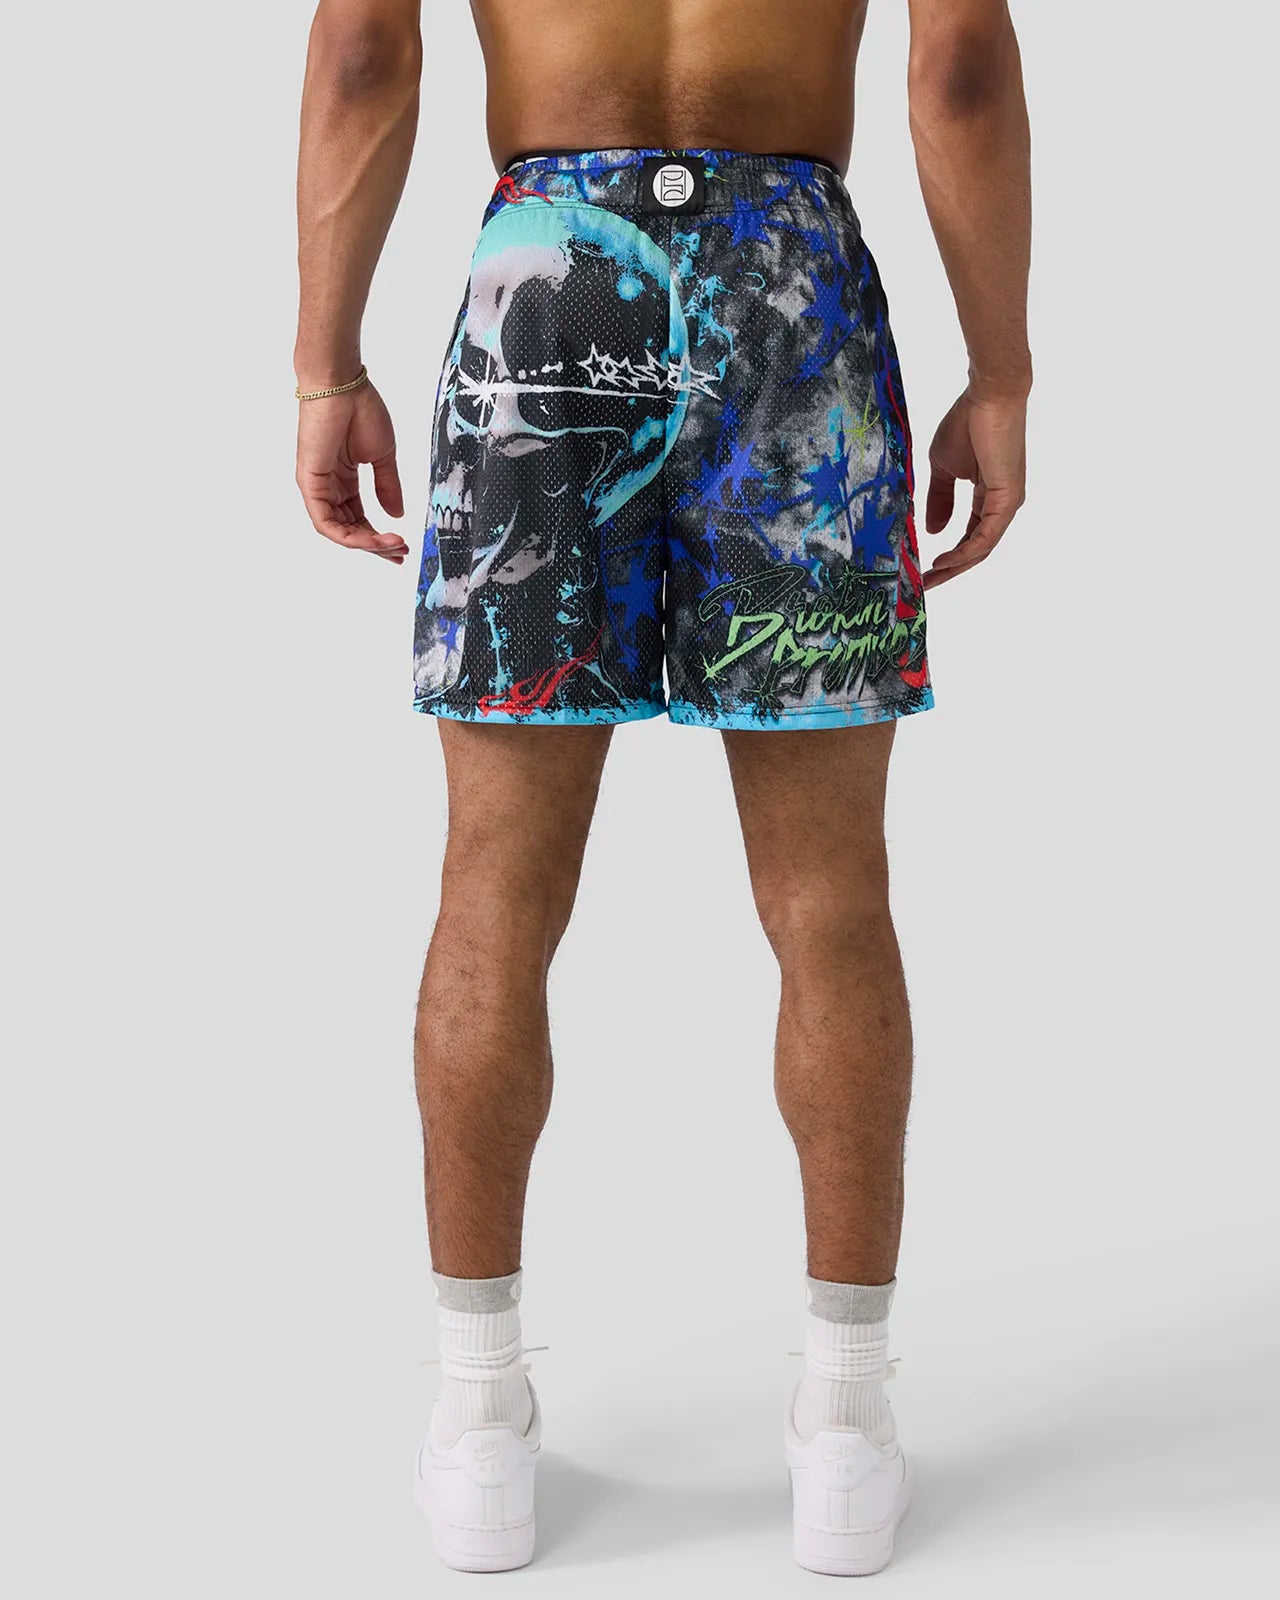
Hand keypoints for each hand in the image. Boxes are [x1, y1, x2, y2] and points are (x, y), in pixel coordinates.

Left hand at [295, 381, 409, 563]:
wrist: (342, 386)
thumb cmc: (361, 410)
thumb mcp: (382, 457)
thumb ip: (388, 487)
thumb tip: (397, 514)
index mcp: (343, 480)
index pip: (359, 519)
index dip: (379, 537)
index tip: (402, 548)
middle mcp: (328, 487)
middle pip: (350, 530)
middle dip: (376, 546)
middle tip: (401, 553)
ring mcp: (317, 488)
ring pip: (339, 532)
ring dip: (367, 544)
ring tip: (394, 546)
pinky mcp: (310, 485)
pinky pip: (326, 523)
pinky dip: (350, 537)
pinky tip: (374, 539)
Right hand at [923, 389, 1026, 588]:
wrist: (988, 396)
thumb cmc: (967, 423)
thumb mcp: (944, 468)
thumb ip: (940, 500)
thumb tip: (934, 531)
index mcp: (988, 498)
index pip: (969, 537)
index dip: (947, 557)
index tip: (923, 570)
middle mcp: (1001, 506)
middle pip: (976, 550)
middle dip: (949, 570)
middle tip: (924, 586)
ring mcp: (1007, 504)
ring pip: (982, 548)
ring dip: (955, 566)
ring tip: (930, 578)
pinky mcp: (1008, 499)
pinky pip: (986, 536)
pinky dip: (965, 552)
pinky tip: (945, 560)